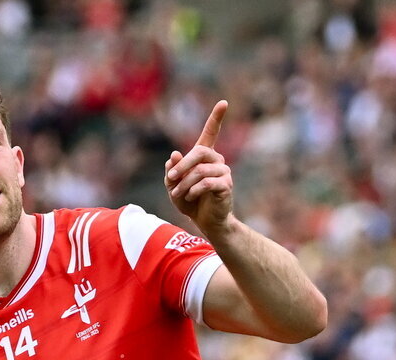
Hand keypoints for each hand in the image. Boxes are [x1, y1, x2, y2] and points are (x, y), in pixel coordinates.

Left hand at [164, 100, 233, 235]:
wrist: (205, 221)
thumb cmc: (190, 201)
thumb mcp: (174, 185)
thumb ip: (172, 169)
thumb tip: (174, 154)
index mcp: (205, 156)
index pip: (212, 132)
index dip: (217, 117)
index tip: (224, 102)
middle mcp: (217, 160)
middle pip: (199, 152)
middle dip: (182, 166)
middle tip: (170, 179)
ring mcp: (224, 172)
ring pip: (200, 171)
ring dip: (184, 183)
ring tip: (179, 194)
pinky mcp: (226, 186)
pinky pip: (206, 183)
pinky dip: (193, 190)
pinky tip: (190, 197)